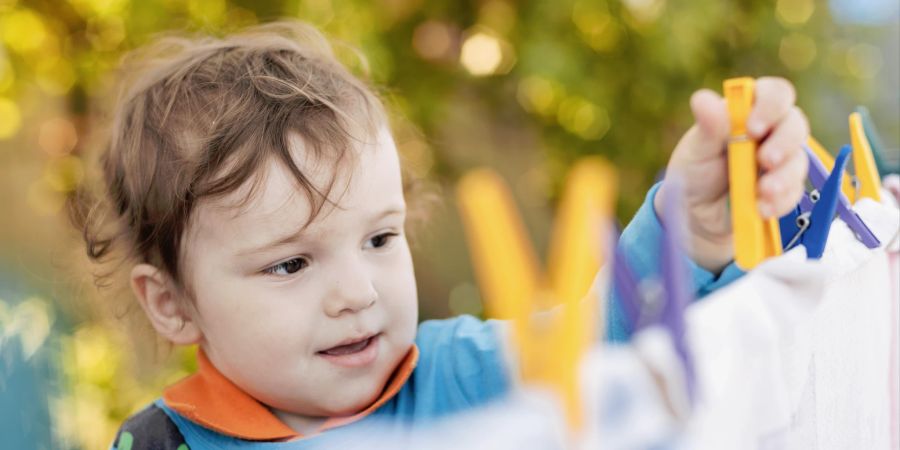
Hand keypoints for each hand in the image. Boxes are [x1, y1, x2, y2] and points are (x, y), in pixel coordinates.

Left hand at [654, 77, 809, 273]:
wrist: (695, 215)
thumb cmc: (695, 172)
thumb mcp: (696, 150)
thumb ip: (707, 126)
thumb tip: (703, 99)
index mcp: (749, 111)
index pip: (775, 93)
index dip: (771, 106)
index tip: (754, 128)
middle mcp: (771, 132)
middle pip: (795, 124)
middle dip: (784, 142)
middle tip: (764, 160)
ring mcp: (781, 161)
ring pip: (798, 160)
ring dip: (784, 176)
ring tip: (763, 192)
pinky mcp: (785, 189)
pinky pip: (794, 192)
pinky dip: (780, 201)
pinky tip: (761, 208)